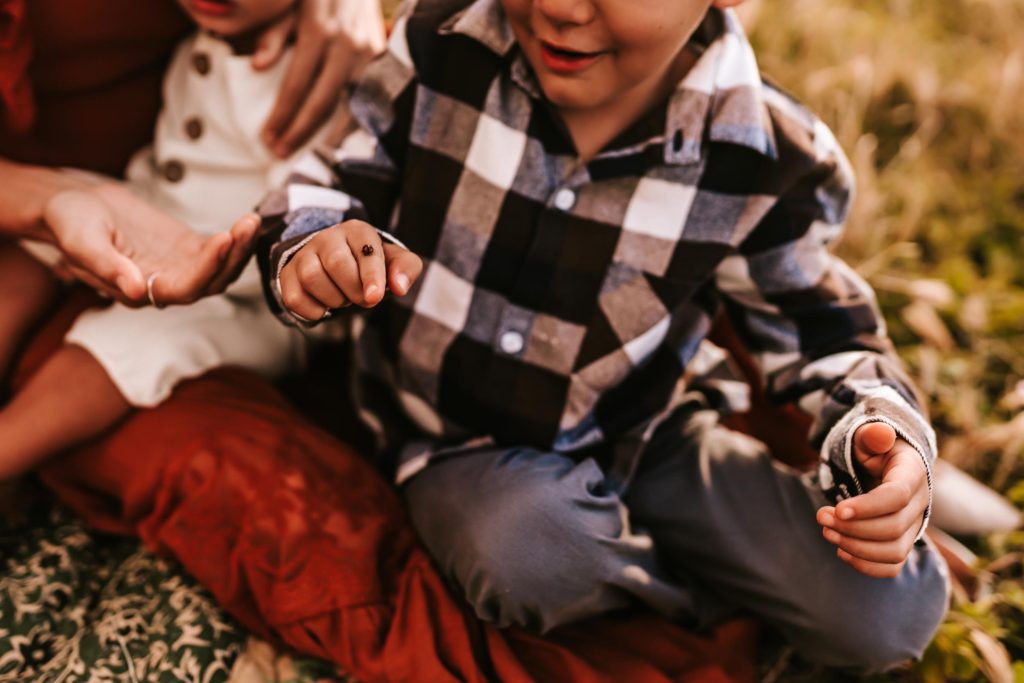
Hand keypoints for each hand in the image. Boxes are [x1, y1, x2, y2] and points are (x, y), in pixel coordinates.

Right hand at [43, 184, 257, 305]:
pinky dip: (235, 239)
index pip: (183, 290)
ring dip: (239, 249)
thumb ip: (107, 266)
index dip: (206, 268)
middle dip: (232, 257)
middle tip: (247, 226)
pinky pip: (219, 251)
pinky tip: (249, 222)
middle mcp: (164, 286)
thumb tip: (138, 292)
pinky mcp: (187, 249)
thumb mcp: (80, 241)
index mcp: (139, 291)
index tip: (223, 238)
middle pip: (211, 282)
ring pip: (220, 269)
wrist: (74, 205)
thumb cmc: (70, 222)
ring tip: (251, 222)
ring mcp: (179, 267)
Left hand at [253, 0, 385, 157]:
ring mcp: (369, 54)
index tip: (267, 137)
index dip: (281, 115)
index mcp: (318, 31)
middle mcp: (346, 46)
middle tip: (281, 152)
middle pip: (322, 102)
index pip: (296, 86)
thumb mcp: (288, 6)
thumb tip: (257, 66)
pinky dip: (352, 119)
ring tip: (310, 152)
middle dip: (300, 131)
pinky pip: (366, 98)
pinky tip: (337, 135)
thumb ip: (273, 35)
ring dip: (328, 133)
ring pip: (348, 105)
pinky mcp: (382, 58)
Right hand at [279, 219, 421, 319]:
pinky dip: (313, 311)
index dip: (371, 275)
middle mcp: (328, 237)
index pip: (364, 250)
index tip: (375, 297)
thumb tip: (399, 287)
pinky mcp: (288, 274)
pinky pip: (294, 297)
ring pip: (312, 277)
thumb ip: (406, 268)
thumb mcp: (394, 261)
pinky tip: (325, 307)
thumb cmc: (371, 264)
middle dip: (353, 289)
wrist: (339, 264)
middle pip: (336, 262)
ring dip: (334, 298)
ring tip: (343, 298)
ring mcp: (305, 255)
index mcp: (357, 231)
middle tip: (363, 298)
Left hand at [816, 422, 928, 577]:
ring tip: (826, 532)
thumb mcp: (870, 437)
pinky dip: (866, 565)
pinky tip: (841, 550)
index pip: (897, 497)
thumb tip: (879, 434)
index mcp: (913, 474)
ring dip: (856, 547)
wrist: (885, 467)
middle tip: (821, 516)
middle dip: (853, 527)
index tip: (837, 509)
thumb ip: (872, 435)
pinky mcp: (903, 543)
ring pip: (894, 551)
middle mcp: (920, 503)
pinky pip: (892, 566)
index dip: (868, 507)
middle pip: (893, 527)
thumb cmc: (874, 450)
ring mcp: (914, 527)